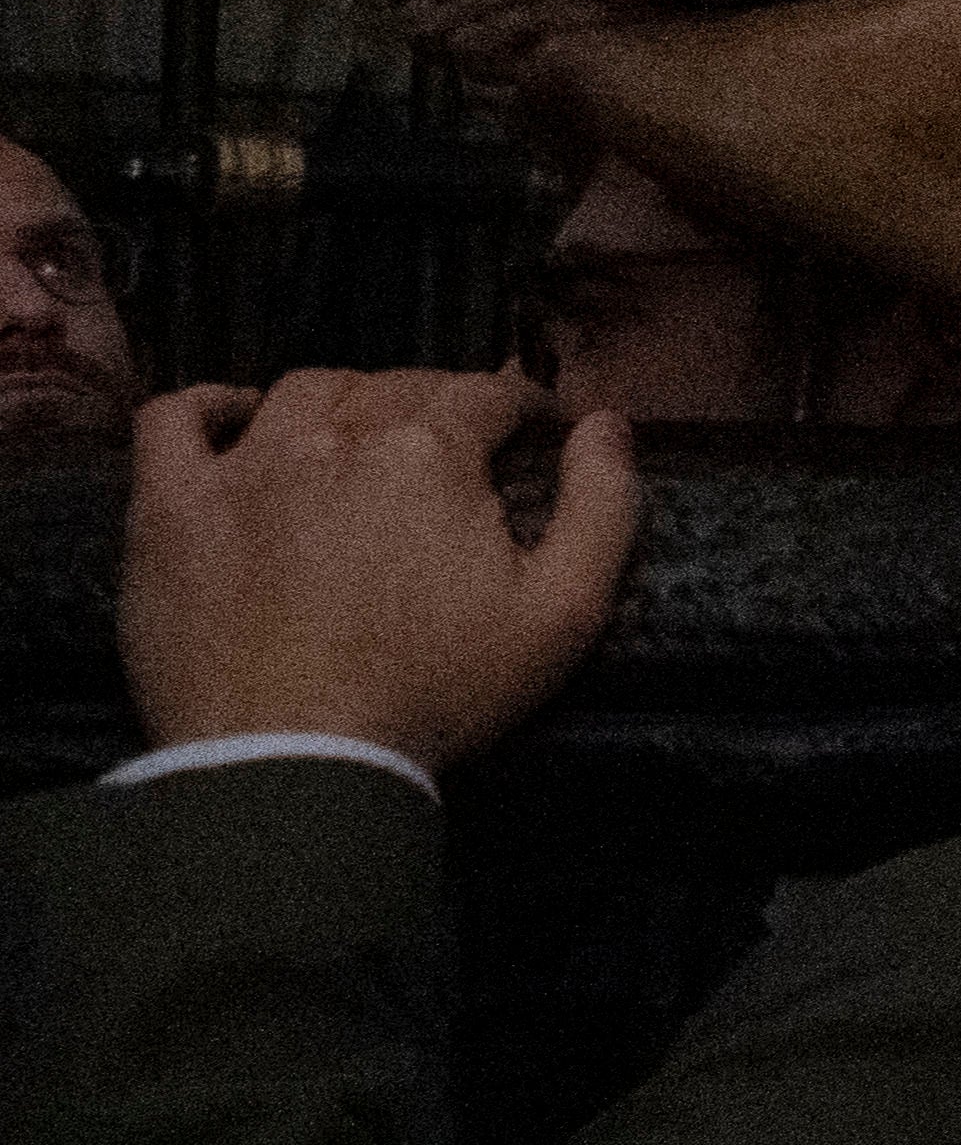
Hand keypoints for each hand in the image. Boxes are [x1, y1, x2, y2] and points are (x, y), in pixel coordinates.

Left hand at [120, 370, 641, 771]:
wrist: (290, 758)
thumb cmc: (435, 692)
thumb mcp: (564, 614)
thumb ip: (603, 506)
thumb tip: (608, 423)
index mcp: (431, 454)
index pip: (487, 394)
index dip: (521, 405)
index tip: (534, 430)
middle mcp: (336, 437)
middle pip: (397, 385)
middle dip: (440, 401)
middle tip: (457, 444)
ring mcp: (243, 467)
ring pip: (301, 391)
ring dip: (345, 398)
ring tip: (361, 433)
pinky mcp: (169, 507)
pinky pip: (173, 421)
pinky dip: (206, 406)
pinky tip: (233, 420)